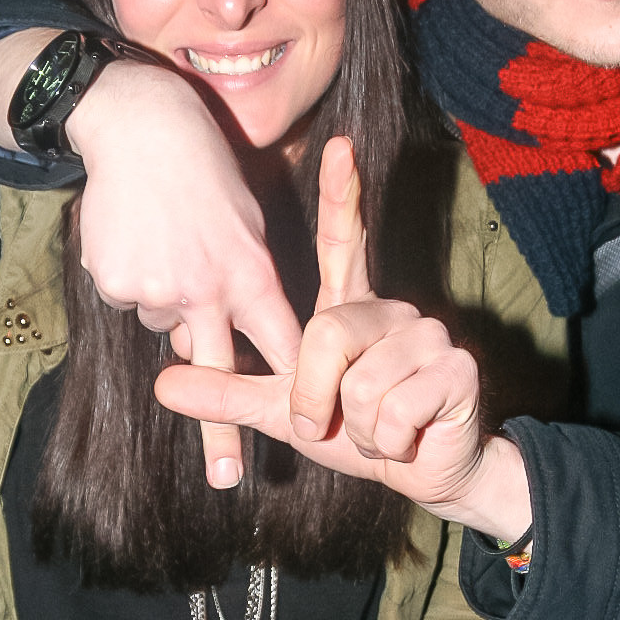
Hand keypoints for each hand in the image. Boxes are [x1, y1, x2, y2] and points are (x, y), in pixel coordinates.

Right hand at [68, 57, 303, 487]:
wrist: (141, 127)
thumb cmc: (207, 167)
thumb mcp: (247, 220)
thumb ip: (248, 277)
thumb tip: (240, 324)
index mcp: (249, 273)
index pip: (281, 341)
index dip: (298, 382)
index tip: (313, 424)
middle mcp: (204, 289)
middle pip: (220, 372)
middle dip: (224, 432)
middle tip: (229, 480)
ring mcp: (155, 288)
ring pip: (165, 320)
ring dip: (168, 299)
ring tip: (166, 244)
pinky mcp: (115, 282)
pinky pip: (129, 298)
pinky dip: (134, 278)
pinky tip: (136, 240)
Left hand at [155, 138, 531, 532]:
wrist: (427, 474)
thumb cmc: (357, 434)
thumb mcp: (282, 413)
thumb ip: (228, 392)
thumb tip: (163, 381)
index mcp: (351, 310)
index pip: (344, 242)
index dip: (342, 195)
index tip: (339, 146)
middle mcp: (394, 310)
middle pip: (326, 336)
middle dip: (316, 399)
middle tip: (332, 424)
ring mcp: (430, 335)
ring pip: (360, 384)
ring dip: (359, 429)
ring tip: (381, 431)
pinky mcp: (456, 368)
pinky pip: (395, 410)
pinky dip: (391, 442)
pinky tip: (410, 438)